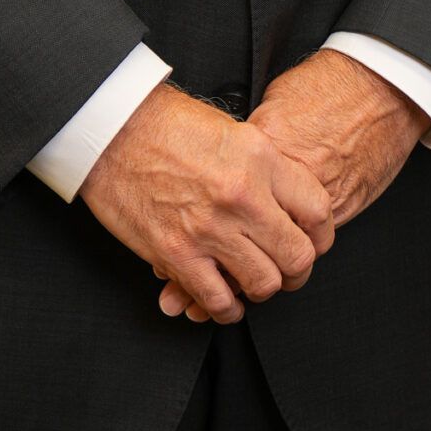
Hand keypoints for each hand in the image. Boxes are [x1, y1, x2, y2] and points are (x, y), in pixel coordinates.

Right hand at [78, 82, 335, 325]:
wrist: (110, 129)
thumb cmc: (165, 123)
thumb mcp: (231, 130)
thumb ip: (263, 166)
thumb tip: (285, 199)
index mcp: (260, 159)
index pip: (318, 211)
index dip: (321, 234)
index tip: (312, 241)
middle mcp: (242, 196)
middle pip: (297, 255)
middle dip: (297, 269)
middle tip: (287, 269)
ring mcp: (210, 228)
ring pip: (264, 284)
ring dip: (262, 289)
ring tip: (253, 282)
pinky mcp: (177, 253)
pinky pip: (218, 300)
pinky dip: (226, 308)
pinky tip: (225, 298)